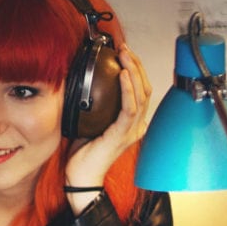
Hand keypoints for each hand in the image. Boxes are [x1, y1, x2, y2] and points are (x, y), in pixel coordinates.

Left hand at [64, 44, 151, 212]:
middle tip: (124, 48)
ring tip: (125, 54)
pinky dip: (128, 89)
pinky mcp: (123, 135)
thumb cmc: (83, 155)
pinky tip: (123, 75)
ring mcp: (132, 131)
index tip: (123, 54)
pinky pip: (129, 108)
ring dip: (134, 71)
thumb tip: (83, 85)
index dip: (135, 70)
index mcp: (131, 124)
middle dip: (136, 64)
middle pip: (145, 88)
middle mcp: (136, 126)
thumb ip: (93, 107)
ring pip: (141, 94)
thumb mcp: (88, 124)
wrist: (81, 178)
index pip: (140, 91)